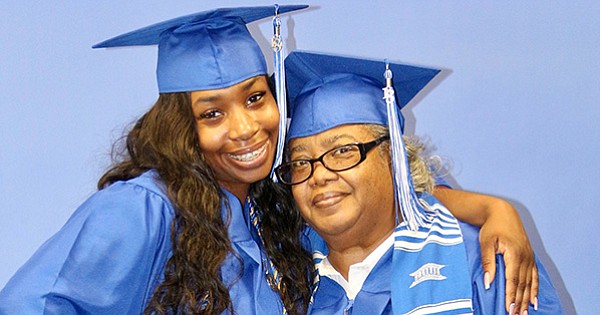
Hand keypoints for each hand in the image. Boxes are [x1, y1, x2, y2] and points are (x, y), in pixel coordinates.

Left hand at [479, 199, 537, 314]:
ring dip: (527, 299)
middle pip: (522, 284)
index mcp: (514, 254)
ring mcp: (529, 257)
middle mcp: (525, 257)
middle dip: (520, 302)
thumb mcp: (486, 243)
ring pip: (529, 282)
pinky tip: (534, 301)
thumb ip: (488, 262)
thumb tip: (488, 282)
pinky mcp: (529, 256)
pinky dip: (534, 289)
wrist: (502, 213)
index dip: (511, 296)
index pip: (512, 280)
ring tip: (525, 313)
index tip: (509, 309)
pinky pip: (534, 276)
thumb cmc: (492, 227)